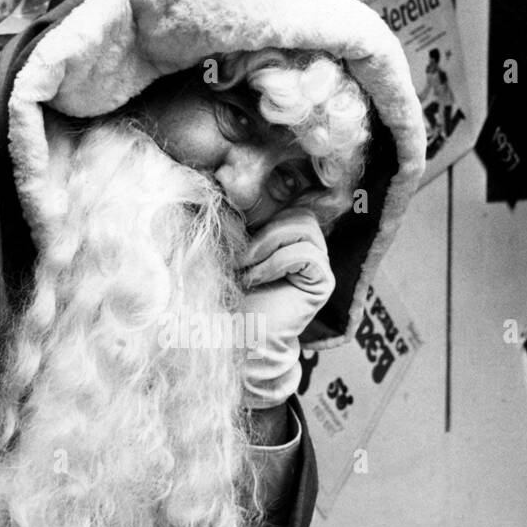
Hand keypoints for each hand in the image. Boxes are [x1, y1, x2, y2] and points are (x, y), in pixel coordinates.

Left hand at [239, 207, 334, 409]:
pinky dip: (275, 262)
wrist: (236, 340)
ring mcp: (317, 263)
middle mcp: (305, 246)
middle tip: (238, 256)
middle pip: (297, 210)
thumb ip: (224, 223)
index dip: (259, 207)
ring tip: (245, 269)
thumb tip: (204, 186)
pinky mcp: (322, 282)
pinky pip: (305, 253)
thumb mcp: (221, 252)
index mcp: (284, 235)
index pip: (284, 201)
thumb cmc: (226, 298)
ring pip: (302, 225)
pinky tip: (255, 279)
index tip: (230, 226)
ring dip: (267, 244)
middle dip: (263, 229)